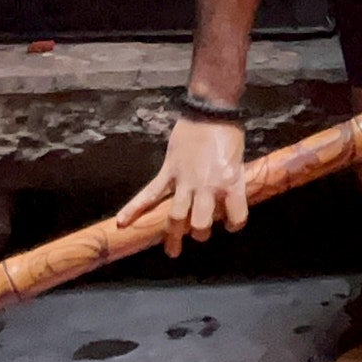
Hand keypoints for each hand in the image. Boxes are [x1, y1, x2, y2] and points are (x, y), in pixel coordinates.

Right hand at [115, 115, 248, 256]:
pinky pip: (150, 194)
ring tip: (172, 251)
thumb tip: (226, 200)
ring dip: (172, 236)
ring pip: (175, 216)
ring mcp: (185, 181)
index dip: (234, 224)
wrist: (210, 111)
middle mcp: (208, 187)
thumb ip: (233, 182)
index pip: (237, 218)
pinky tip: (122, 223)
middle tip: (198, 235)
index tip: (230, 224)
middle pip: (200, 224)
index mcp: (231, 184)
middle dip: (199, 234)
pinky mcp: (169, 171)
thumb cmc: (229, 133)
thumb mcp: (240, 160)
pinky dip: (134, 208)